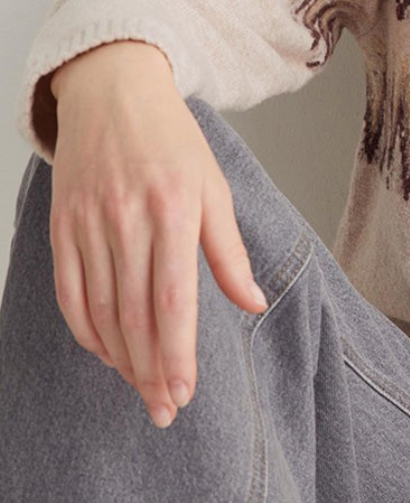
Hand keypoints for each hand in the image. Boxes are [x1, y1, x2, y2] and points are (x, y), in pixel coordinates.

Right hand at [47, 43, 267, 427]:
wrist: (112, 91)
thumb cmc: (173, 141)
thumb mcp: (215, 189)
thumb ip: (229, 253)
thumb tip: (254, 305)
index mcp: (174, 210)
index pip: (173, 300)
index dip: (176, 354)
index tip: (185, 394)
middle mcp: (127, 218)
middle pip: (136, 315)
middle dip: (151, 371)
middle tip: (165, 411)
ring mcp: (88, 223)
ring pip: (101, 310)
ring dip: (121, 359)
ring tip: (142, 390)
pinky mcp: (62, 226)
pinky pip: (70, 292)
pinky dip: (87, 331)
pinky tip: (108, 353)